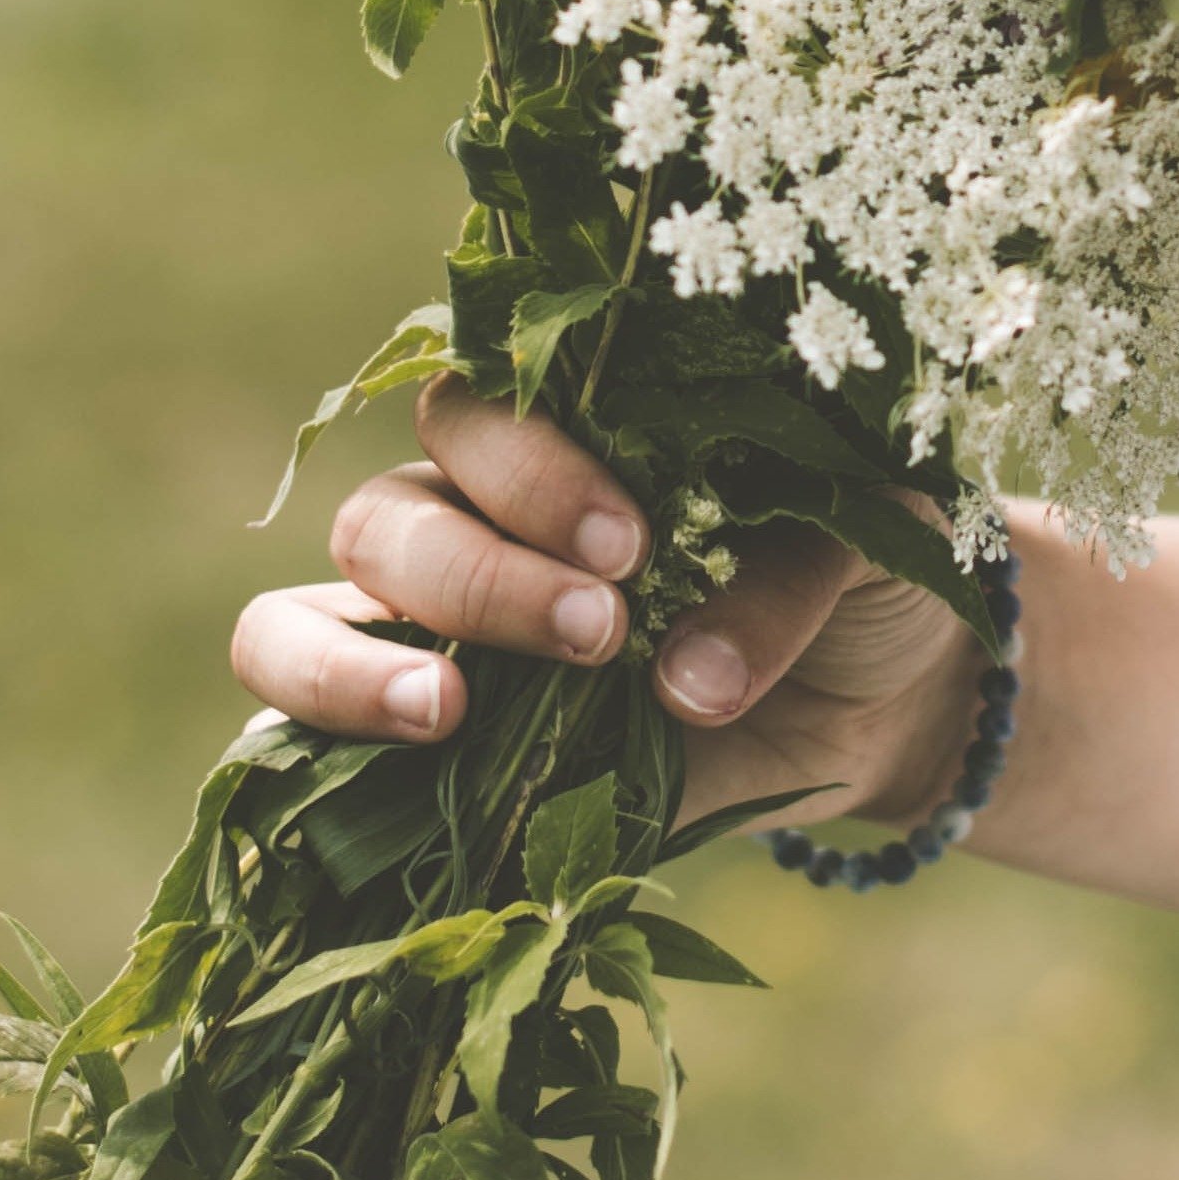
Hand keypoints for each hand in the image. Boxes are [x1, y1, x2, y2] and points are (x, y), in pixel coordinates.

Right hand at [225, 377, 983, 832]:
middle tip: (597, 633)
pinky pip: (303, 737)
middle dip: (477, 576)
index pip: (477, 412)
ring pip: (296, 618)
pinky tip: (401, 767)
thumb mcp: (861, 547)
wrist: (882, 696)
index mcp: (561, 436)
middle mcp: (469, 523)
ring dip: (353, 664)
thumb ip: (780, 589)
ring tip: (444, 710)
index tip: (631, 545)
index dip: (532, 473)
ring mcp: (427, 639)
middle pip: (386, 518)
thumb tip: (685, 684)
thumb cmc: (856, 576)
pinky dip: (322, 743)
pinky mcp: (426, 752)